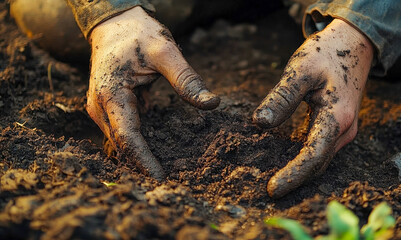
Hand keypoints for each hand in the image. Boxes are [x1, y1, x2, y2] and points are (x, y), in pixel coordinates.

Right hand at [86, 7, 219, 179]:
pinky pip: (123, 132)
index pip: (127, 137)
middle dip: (142, 164)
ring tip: (165, 172)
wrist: (115, 24)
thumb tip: (211, 103)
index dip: (143, 160)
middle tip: (170, 183)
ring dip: (140, 156)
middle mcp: (99, 106)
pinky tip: (157, 151)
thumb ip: (186, 79)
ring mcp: (100, 108)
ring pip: (121, 141)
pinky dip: (138, 143)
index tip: (161, 179)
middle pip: (122, 145)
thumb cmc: (138, 34)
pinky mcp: (108, 108)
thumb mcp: (165, 51)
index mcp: (110, 95)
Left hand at [253, 19, 373, 197]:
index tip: (272, 188)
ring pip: (321, 159)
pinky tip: (286, 162)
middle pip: (318, 164)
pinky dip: (304, 159)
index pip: (312, 156)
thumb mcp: (300, 70)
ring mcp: (344, 129)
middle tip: (270, 191)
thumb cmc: (325, 54)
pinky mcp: (338, 126)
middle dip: (295, 179)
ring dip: (300, 172)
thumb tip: (259, 124)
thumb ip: (281, 98)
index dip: (293, 174)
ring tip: (276, 182)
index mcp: (336, 117)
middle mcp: (344, 129)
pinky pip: (321, 149)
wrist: (353, 44)